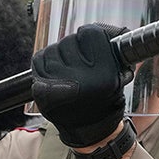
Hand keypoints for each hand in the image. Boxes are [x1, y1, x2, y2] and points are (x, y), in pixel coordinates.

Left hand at [31, 24, 132, 146]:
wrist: (89, 130)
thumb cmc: (105, 100)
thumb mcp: (119, 76)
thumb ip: (111, 50)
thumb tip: (109, 28)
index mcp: (103, 74)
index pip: (90, 32)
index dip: (91, 37)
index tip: (92, 45)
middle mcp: (80, 79)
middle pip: (70, 40)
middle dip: (75, 48)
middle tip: (80, 63)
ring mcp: (58, 84)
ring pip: (53, 49)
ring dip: (60, 56)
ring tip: (68, 72)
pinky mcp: (41, 88)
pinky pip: (39, 59)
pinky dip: (46, 63)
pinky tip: (56, 75)